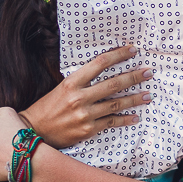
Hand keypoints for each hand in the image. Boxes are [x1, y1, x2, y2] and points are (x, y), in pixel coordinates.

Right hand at [24, 45, 153, 147]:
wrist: (34, 131)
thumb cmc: (48, 107)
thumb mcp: (62, 87)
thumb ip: (82, 80)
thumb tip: (104, 70)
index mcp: (71, 82)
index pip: (100, 63)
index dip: (118, 55)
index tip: (132, 50)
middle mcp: (79, 97)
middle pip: (113, 84)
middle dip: (134, 76)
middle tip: (148, 72)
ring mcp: (85, 114)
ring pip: (116, 104)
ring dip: (134, 99)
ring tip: (148, 95)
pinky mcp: (88, 130)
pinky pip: (111, 122)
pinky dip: (125, 119)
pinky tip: (135, 117)